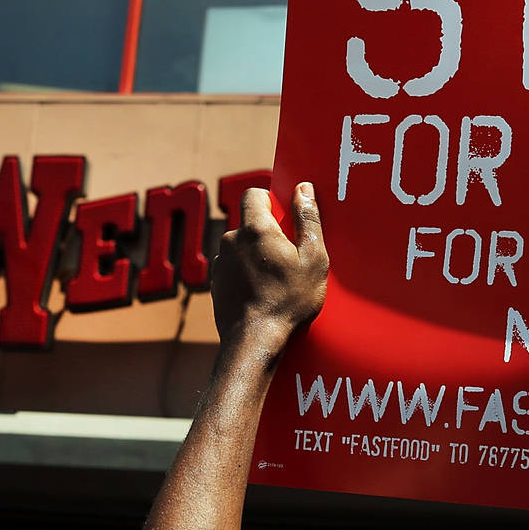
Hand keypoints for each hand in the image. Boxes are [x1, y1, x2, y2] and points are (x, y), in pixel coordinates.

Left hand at [210, 183, 327, 355]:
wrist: (254, 340)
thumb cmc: (288, 300)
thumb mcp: (313, 259)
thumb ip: (308, 219)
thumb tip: (304, 189)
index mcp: (255, 229)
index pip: (254, 194)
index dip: (270, 200)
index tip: (285, 217)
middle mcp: (231, 240)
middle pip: (249, 223)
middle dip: (267, 233)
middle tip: (287, 256)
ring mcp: (220, 262)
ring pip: (240, 246)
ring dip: (255, 254)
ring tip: (275, 280)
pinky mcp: (215, 282)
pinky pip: (232, 267)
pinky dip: (245, 273)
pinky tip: (260, 292)